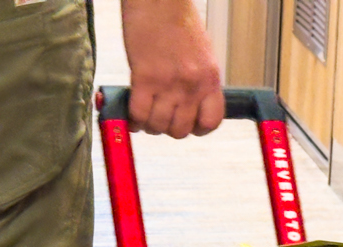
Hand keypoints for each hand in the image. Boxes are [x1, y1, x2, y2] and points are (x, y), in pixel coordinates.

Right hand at [121, 0, 224, 137]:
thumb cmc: (176, 19)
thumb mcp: (200, 54)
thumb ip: (197, 81)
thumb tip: (186, 104)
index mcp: (210, 78)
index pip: (211, 122)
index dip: (197, 129)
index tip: (187, 124)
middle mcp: (192, 84)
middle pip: (181, 130)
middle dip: (168, 128)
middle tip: (159, 117)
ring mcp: (169, 83)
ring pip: (158, 126)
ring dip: (148, 124)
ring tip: (144, 113)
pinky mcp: (144, 77)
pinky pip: (138, 114)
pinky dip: (133, 118)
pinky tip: (131, 112)